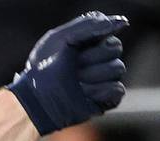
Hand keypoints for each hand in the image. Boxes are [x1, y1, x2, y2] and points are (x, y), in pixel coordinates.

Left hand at [7, 12, 127, 134]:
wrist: (37, 100)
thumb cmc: (44, 68)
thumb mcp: (59, 39)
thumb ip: (88, 25)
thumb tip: (122, 22)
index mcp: (91, 43)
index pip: (109, 32)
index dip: (94, 42)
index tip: (75, 49)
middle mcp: (101, 59)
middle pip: (115, 49)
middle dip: (90, 59)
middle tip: (72, 70)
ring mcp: (105, 79)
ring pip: (117, 68)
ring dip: (93, 76)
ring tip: (75, 84)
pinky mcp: (106, 99)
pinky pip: (118, 89)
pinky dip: (101, 92)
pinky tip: (85, 95)